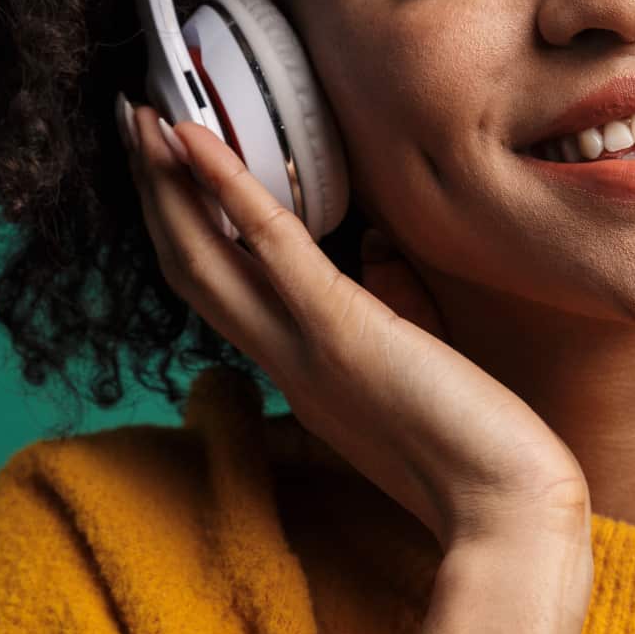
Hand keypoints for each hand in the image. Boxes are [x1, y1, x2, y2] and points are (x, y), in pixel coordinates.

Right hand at [117, 93, 589, 551]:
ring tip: (138, 115)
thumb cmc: (477, 462)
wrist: (506, 518)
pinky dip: (224, 186)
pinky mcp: (339, 328)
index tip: (162, 174)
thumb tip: (377, 257)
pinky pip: (267, 246)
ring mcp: (303, 345)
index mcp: (299, 374)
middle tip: (128, 124)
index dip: (181, 230)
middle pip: (190, 267)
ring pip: (204, 254)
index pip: (219, 293)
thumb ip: (383, 321)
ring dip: (165, 181)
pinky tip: (193, 138)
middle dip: (153, 194)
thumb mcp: (413, 379)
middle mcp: (284, 360)